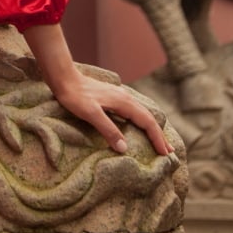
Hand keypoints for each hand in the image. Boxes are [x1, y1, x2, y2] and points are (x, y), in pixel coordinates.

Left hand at [22, 23, 172, 156]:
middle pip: (148, 118)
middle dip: (159, 135)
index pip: (147, 122)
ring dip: (152, 129)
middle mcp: (126, 98)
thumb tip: (124, 148)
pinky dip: (142, 123)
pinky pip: (134, 112)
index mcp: (124, 102)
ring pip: (142, 114)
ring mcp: (120, 97)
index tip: (165, 154)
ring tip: (158, 143)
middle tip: (168, 152)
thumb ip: (108, 129)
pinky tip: (138, 128)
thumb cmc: (75, 96)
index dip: (157, 138)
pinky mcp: (113, 98)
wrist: (64, 78)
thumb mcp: (90, 114)